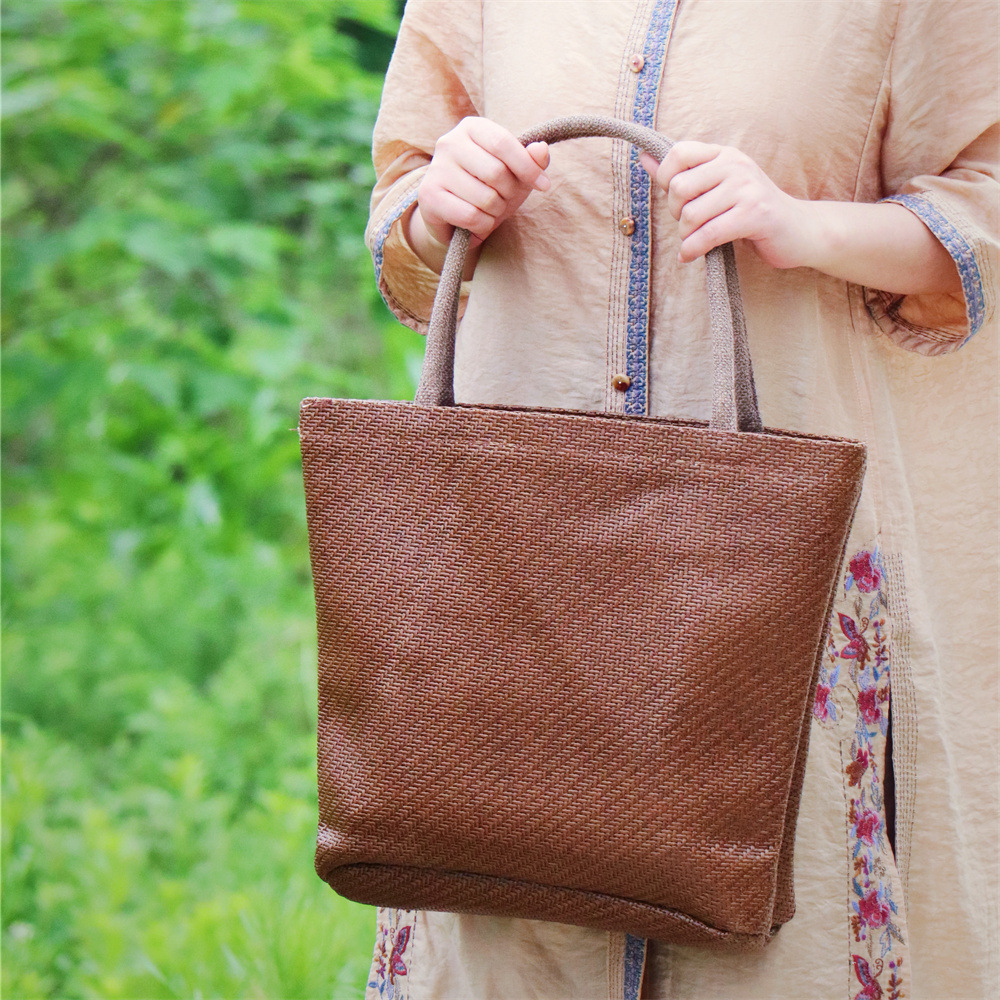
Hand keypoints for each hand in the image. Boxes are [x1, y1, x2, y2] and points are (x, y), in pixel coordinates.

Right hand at [416, 117, 549, 248]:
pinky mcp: (428, 196)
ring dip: (496, 212)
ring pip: (485, 198)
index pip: (503, 142)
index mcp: (472, 128)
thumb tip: (542, 149)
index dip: (528, 167)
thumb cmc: (489, 188)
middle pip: (496, 172)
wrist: (454, 216)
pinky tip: (477, 224)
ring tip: (489, 211)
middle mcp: (449, 142)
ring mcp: (436, 169)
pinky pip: (470, 216)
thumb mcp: (516, 172)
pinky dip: (482, 226)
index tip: (544, 185)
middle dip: (510, 194)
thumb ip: (532, 160)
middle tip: (505, 200)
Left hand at [639, 142, 810, 268]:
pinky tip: (691, 256)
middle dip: (676, 214)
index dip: (666, 179)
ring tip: (695, 242)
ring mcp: (747, 188)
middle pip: (679, 188)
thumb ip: (680, 174)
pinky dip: (693, 250)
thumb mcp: (716, 187)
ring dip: (686, 237)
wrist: (799, 230)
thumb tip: (643, 157)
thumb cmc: (751, 212)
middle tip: (690, 226)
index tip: (677, 200)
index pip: (678, 153)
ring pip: (691, 215)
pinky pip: (709, 234)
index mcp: (724, 154)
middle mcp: (736, 165)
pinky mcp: (755, 215)